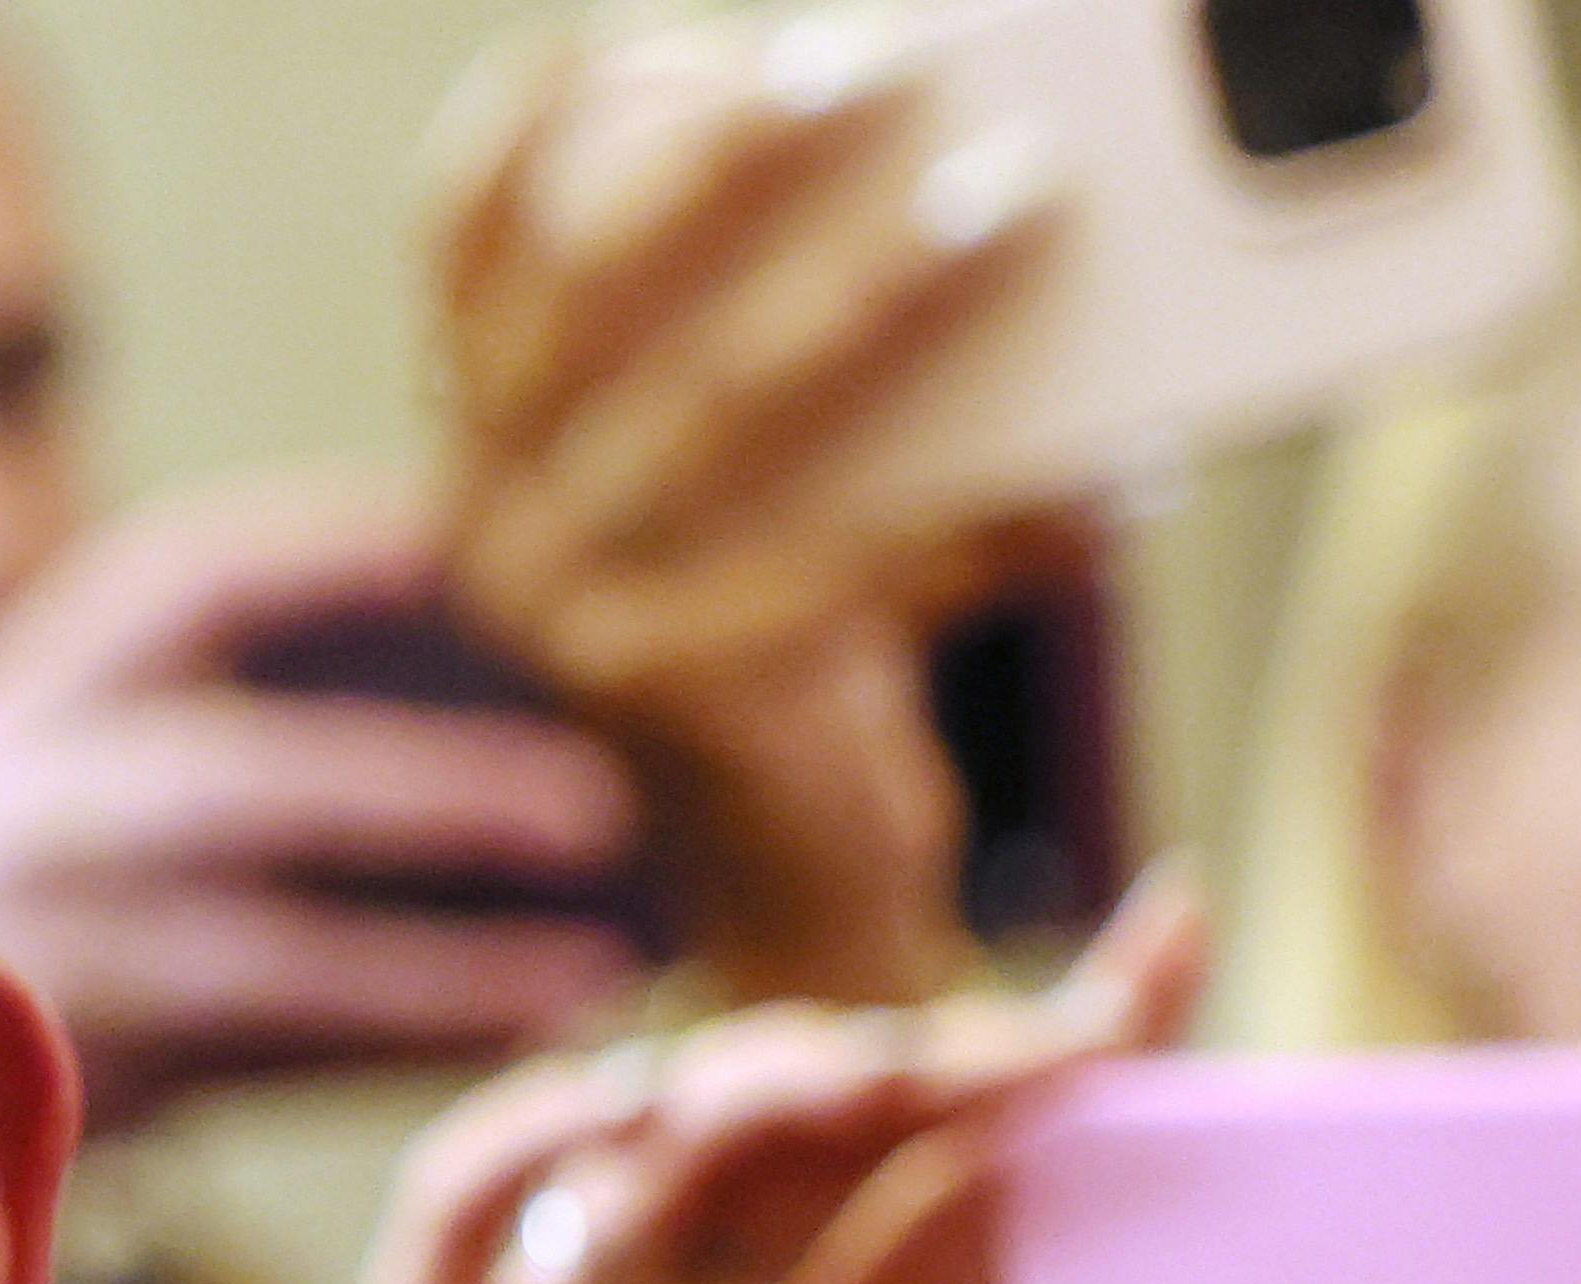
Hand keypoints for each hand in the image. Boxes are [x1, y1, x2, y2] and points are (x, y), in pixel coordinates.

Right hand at [0, 472, 652, 1139]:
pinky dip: (393, 1058)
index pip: (201, 579)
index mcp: (47, 683)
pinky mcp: (58, 1088)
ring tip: (606, 971)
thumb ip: (247, 695)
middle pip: (238, 790)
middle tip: (606, 811)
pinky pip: (259, 1073)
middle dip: (427, 795)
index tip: (513, 555)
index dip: (359, 561)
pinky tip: (521, 1042)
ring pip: (262, 967)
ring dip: (444, 975)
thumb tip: (521, 665)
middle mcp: (27, 808)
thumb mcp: (91, 735)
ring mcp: (35, 957)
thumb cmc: (36, 863)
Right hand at [164, 874, 1263, 1283]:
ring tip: (839, 1085)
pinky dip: (540, 1134)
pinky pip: (472, 1200)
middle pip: (834, 1129)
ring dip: (753, 1075)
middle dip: (919, 1051)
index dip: (1073, 1050)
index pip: (982, 1186)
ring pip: (666, 1132)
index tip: (1174, 932)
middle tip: (996, 1049)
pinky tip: (615, 1120)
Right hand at [421, 20, 1064, 1004]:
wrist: (796, 899)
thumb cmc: (809, 656)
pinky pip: (862, 562)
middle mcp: (492, 541)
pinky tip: (1117, 469)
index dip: (526, 141)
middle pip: (604, 302)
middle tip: (875, 65)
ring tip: (1020, 196)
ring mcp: (574, 626)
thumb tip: (941, 181)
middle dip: (739, 162)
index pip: (463, 268)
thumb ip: (768, 372)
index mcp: (485, 473)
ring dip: (887, 289)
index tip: (619, 29)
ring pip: (734, 408)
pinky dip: (1000, 511)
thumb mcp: (762, 498)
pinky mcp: (688, 700)